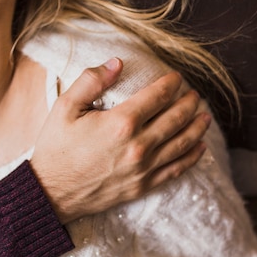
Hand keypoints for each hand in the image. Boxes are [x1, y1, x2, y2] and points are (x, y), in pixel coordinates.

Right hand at [31, 58, 210, 222]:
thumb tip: (117, 63)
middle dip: (189, 102)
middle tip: (193, 94)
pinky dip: (192, 157)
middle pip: (175, 118)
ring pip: (182, 143)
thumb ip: (91, 81)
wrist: (51, 192)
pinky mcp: (142, 186)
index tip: (176, 77)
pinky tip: (199, 147)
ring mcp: (143, 168)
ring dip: (197, 127)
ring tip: (205, 116)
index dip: (171, 83)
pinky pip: (176, 170)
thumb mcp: (65, 108)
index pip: (157, 96)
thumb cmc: (56, 148)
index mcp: (120, 123)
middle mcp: (138, 146)